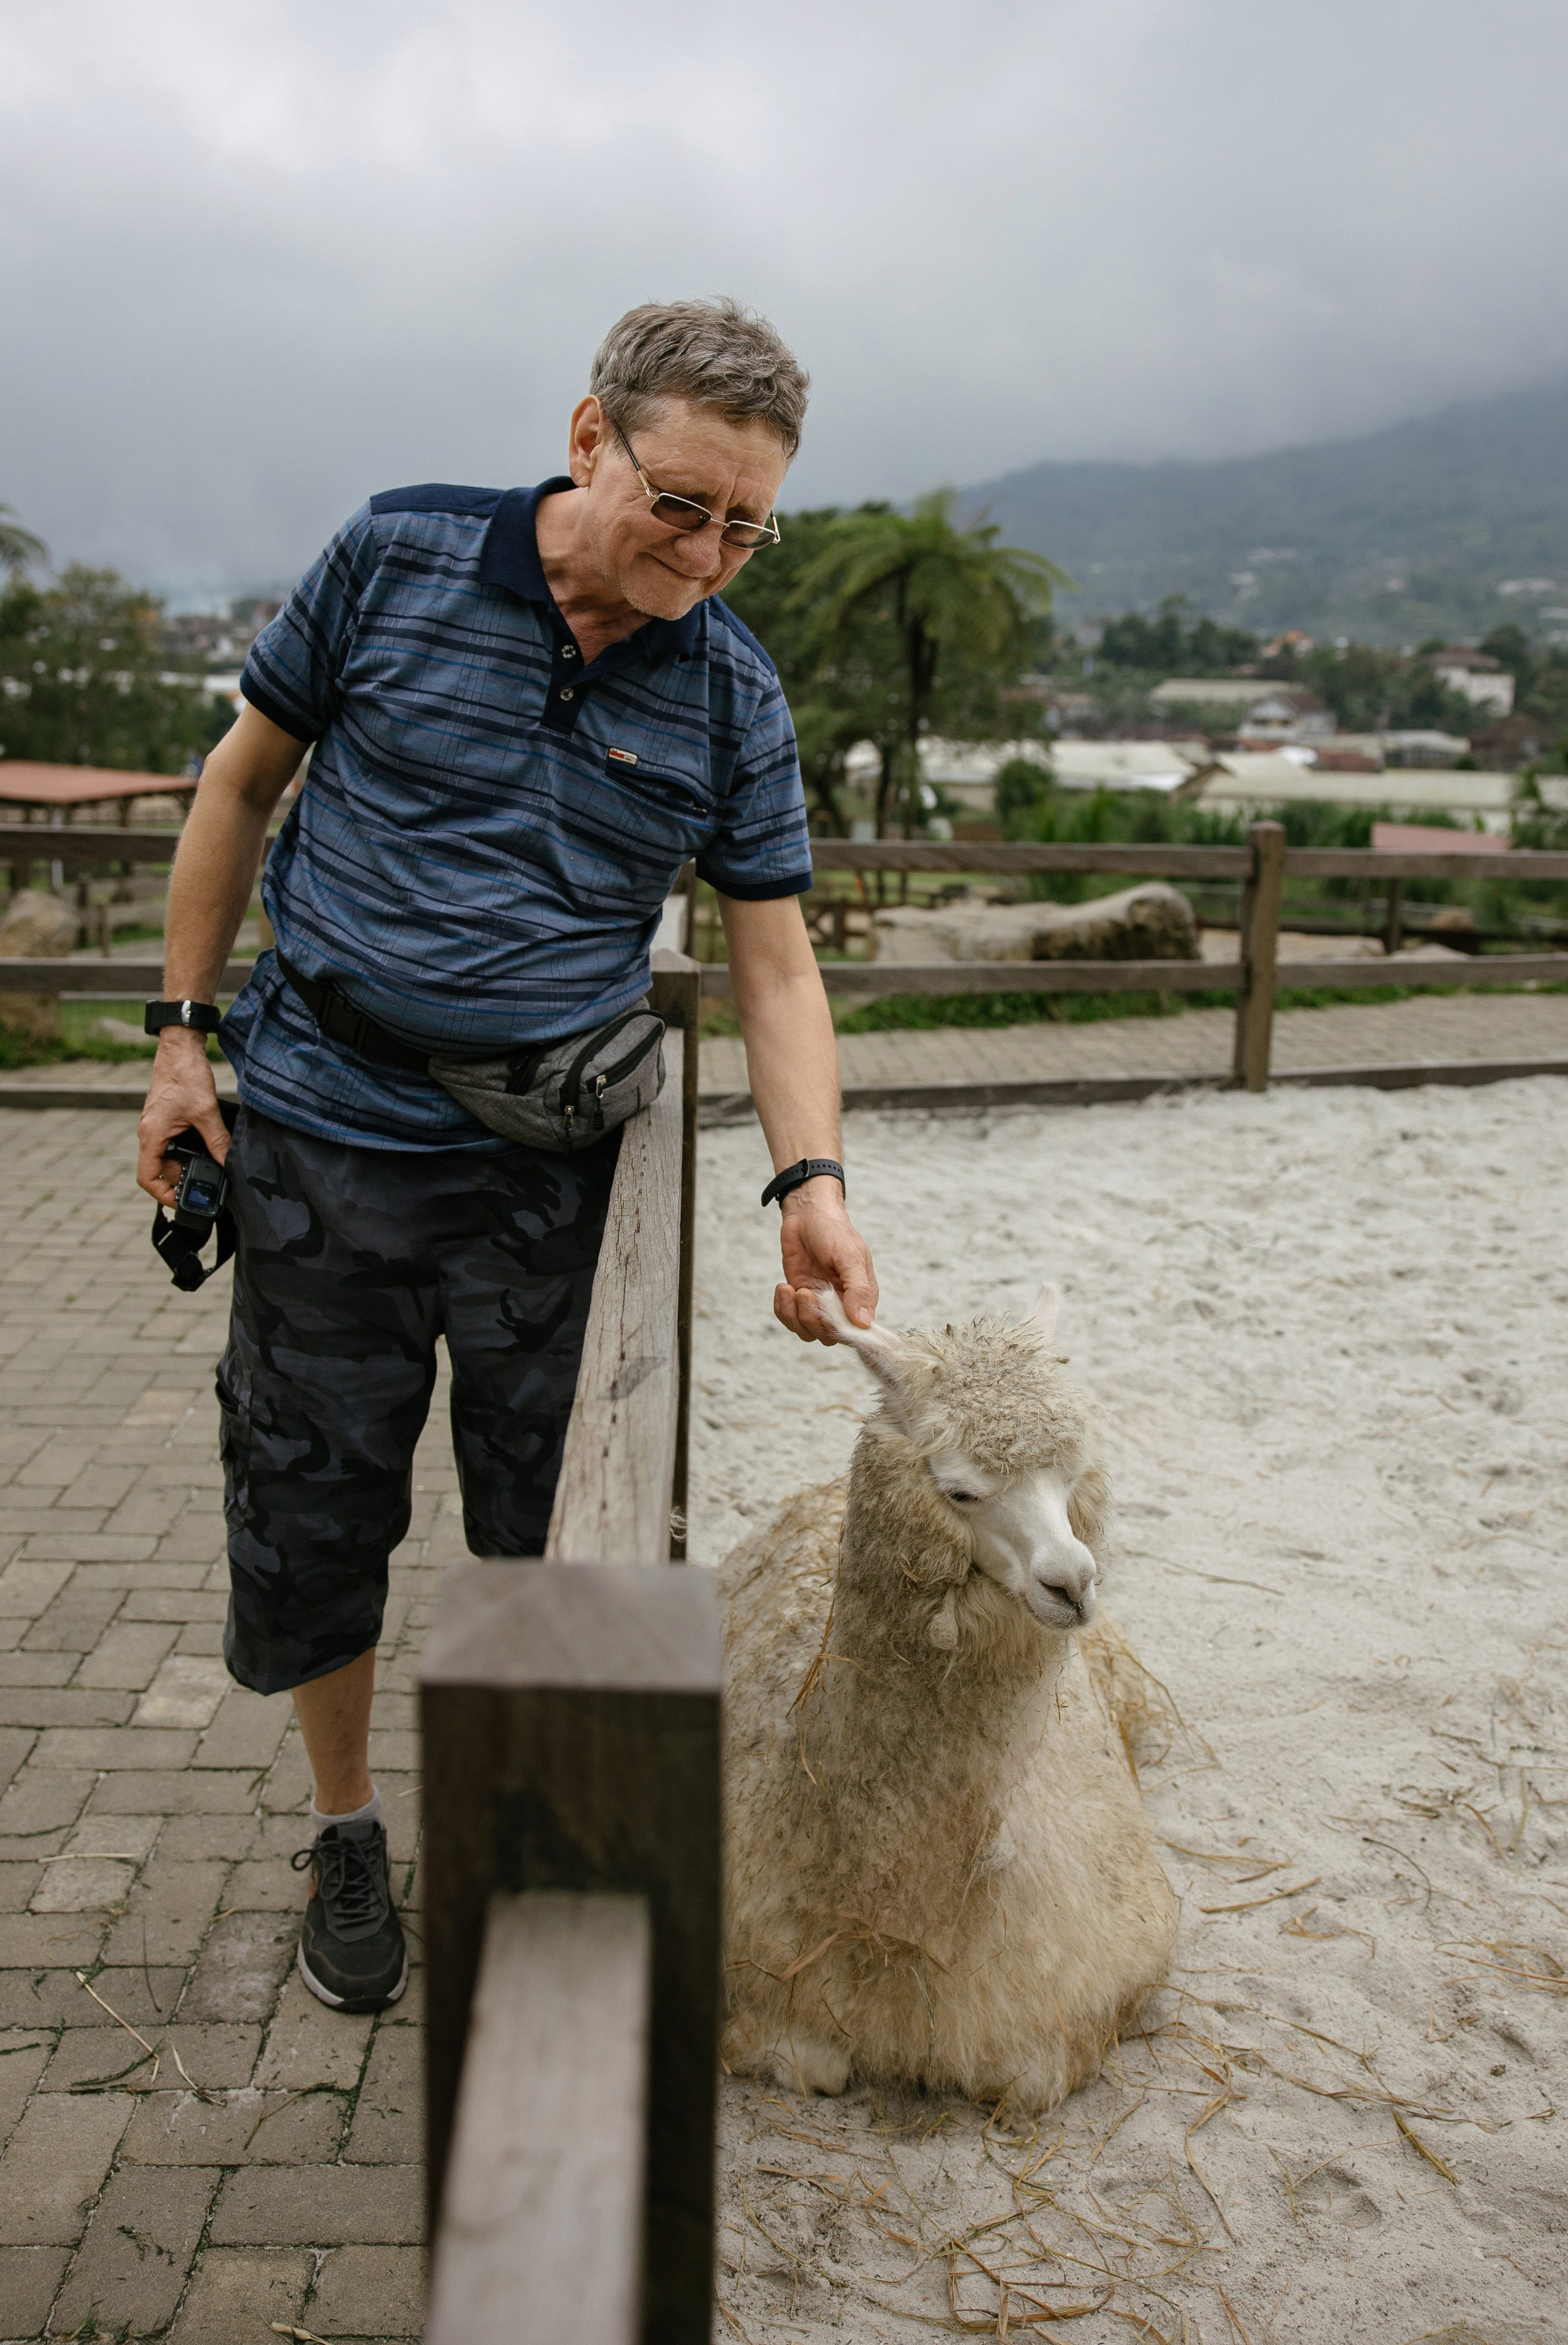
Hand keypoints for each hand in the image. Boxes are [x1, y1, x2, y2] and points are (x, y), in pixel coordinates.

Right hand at [136, 1031, 229, 1207]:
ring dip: (187, 1163)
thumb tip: (229, 1165)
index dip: (162, 1194)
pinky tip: (209, 1148)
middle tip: (208, 1183)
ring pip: (169, 1156)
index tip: (182, 1201)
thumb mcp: (206, 1112)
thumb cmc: (185, 1074)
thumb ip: (218, 1141)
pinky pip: (174, 1142)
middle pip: (161, 1169)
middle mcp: (150, 1133)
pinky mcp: (167, 1118)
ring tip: (211, 1166)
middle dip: (182, 1178)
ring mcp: (157, 1126)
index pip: (147, 1177)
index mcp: (151, 1135)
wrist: (180, 1047)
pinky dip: (189, 1149)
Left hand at [773, 1177, 877, 1344]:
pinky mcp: (798, 1299)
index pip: (858, 1332)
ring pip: (808, 1332)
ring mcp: (819, 1303)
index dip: (842, 1332)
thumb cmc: (834, 1230)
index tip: (825, 1316)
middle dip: (813, 1320)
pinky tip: (782, 1287)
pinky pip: (790, 1319)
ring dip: (794, 1316)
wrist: (807, 1214)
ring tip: (789, 1289)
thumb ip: (858, 1289)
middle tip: (804, 1293)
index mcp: (862, 1297)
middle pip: (829, 1336)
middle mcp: (842, 1305)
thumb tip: (863, 1322)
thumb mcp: (849, 1256)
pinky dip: (782, 1309)